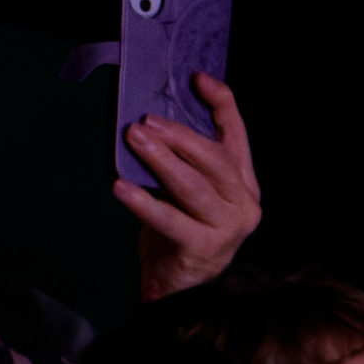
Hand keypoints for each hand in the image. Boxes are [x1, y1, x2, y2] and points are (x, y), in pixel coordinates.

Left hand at [117, 73, 260, 299]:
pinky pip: (169, 220)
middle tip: (146, 120)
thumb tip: (149, 118)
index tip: (198, 78)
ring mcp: (227, 229)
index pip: (237, 135)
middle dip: (180, 136)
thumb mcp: (185, 189)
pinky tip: (119, 186)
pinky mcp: (202, 249)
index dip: (222, 104)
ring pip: (193, 187)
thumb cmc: (181, 227)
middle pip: (215, 159)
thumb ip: (181, 158)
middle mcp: (243, 203)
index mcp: (243, 182)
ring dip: (161, 160)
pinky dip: (142, 203)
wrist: (179, 285)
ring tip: (135, 139)